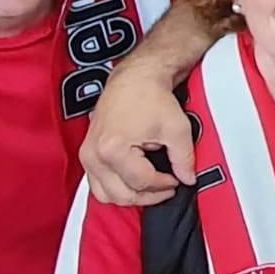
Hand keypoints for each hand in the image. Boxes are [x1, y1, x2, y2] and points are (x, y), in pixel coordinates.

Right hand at [81, 58, 193, 205]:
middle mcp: (95, 155)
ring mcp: (88, 155)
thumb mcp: (177, 128)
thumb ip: (184, 159)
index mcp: (113, 150)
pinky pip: (98, 184)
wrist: (135, 77)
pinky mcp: (87, 154)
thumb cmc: (150, 95)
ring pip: (106, 195)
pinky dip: (116, 187)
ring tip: (151, 187)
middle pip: (121, 195)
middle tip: (166, 187)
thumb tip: (188, 178)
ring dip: (130, 196)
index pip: (141, 183)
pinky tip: (135, 181)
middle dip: (148, 195)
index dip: (164, 185)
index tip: (176, 180)